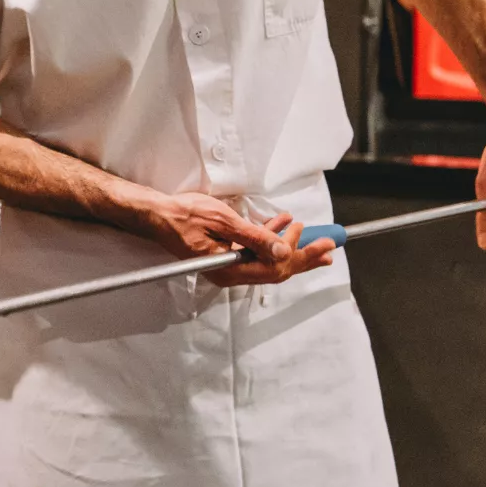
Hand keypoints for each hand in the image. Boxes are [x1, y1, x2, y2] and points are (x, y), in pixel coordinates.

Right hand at [134, 192, 335, 286]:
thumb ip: (256, 237)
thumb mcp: (224, 222)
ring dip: (289, 246)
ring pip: (266, 261)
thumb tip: (284, 252)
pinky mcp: (224, 256)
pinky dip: (269, 240)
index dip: (302, 256)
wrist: (157, 214)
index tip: (322, 243)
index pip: (275, 268)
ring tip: (310, 235)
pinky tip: (281, 225)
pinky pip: (253, 253)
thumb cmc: (184, 215)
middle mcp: (229, 273)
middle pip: (275, 269)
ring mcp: (226, 265)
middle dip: (303, 256)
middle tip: (328, 247)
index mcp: (229, 269)